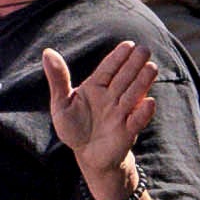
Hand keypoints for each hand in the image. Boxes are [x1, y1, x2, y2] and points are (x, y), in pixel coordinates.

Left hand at [52, 37, 157, 193]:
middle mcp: (112, 97)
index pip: (108, 68)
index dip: (118, 57)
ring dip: (143, 82)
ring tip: (151, 67)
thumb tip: (47, 52)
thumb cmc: (74, 128)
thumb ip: (58, 79)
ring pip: (133, 94)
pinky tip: (149, 101)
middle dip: (134, 64)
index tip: (129, 44)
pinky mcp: (127, 132)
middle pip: (125, 78)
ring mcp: (121, 113)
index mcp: (96, 87)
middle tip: (144, 50)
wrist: (88, 155)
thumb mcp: (61, 104)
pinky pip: (136, 120)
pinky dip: (143, 112)